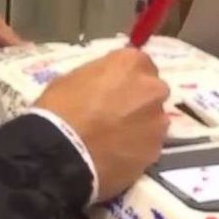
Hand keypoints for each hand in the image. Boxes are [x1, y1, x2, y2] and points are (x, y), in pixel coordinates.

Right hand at [34, 49, 170, 201]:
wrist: (61, 151)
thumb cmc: (60, 108)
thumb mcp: (74, 77)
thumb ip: (101, 77)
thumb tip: (106, 85)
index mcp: (132, 63)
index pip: (139, 64)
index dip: (126, 78)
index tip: (113, 88)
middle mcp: (153, 89)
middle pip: (152, 92)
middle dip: (138, 100)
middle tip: (115, 114)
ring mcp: (158, 122)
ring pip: (153, 121)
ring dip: (140, 126)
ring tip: (114, 140)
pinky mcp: (155, 151)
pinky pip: (148, 146)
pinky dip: (136, 150)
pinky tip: (116, 156)